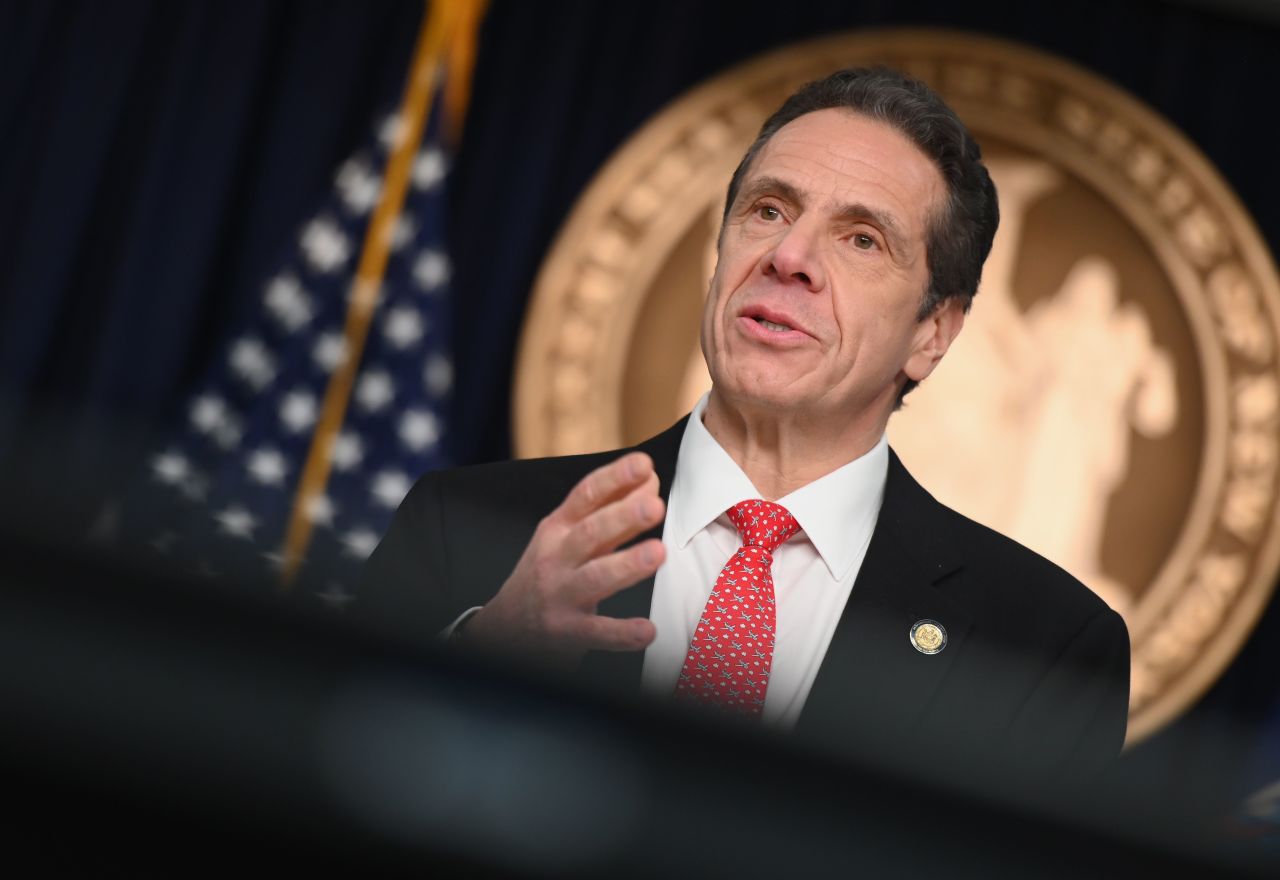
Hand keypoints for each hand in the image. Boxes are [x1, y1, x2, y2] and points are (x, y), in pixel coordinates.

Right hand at [462, 452, 665, 666]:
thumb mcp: (568, 535)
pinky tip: (647, 631)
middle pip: (590, 533)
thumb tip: (649, 481)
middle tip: (655, 506)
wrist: (506, 627)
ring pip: (595, 578)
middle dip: (623, 517)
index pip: (586, 496)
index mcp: (558, 528)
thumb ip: (609, 511)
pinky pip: (597, 632)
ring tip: (657, 553)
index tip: (644, 464)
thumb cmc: (548, 572)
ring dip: (627, 565)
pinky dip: (622, 633)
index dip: (614, 478)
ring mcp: (559, 595)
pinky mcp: (566, 632)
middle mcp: (556, 558)